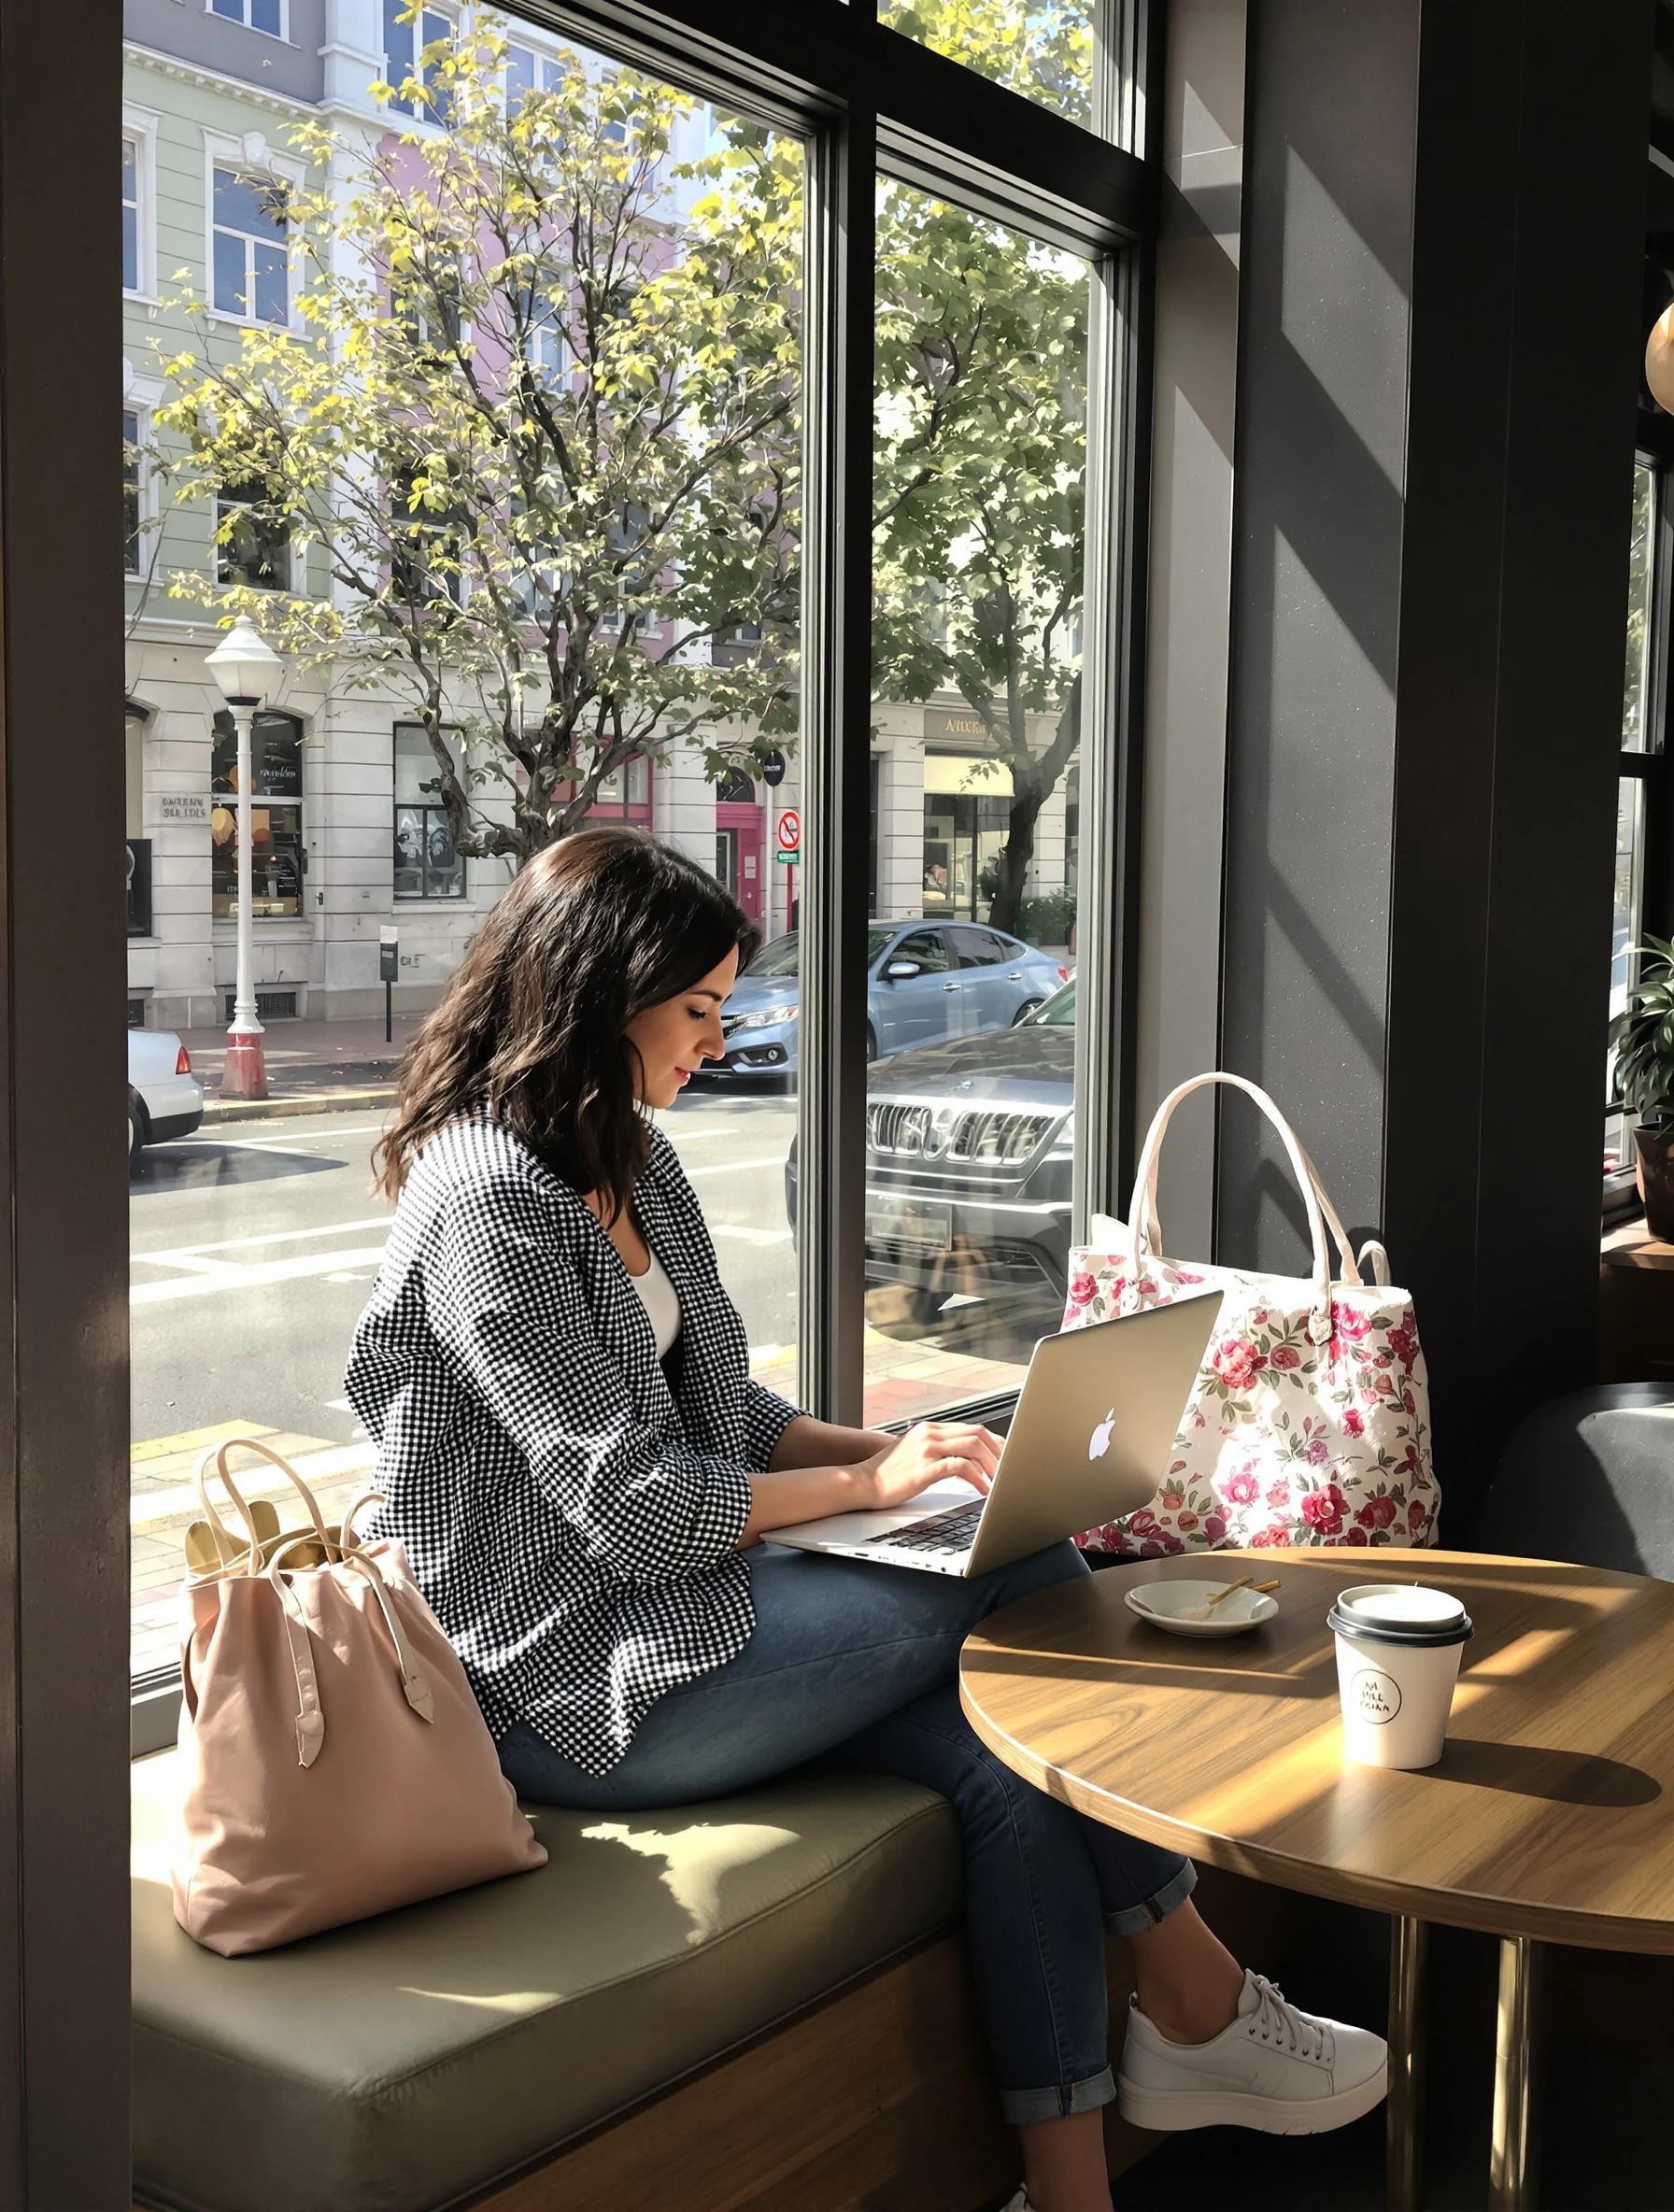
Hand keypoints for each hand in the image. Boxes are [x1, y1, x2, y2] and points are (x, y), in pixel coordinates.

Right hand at [853, 1421, 1004, 1511]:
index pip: (971, 1428)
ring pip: (974, 1446)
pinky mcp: (926, 1467)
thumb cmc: (887, 1474)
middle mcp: (930, 1434)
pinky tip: (983, 1490)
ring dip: (993, 1464)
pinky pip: (962, 1467)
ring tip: (1000, 1481)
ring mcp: (928, 1448)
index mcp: (929, 1429)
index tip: (1006, 1456)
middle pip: (978, 1433)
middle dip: (999, 1451)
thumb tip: (963, 1461)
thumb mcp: (914, 1453)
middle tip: (1009, 1469)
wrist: (861, 1483)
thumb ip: (936, 1450)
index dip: (994, 1442)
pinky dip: (978, 1477)